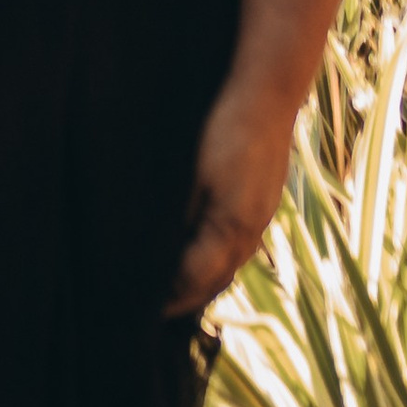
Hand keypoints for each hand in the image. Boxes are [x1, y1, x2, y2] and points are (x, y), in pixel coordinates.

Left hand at [169, 86, 296, 315]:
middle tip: (151, 312)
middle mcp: (251, 230)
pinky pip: (238, 245)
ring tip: (172, 293)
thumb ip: (176, 214)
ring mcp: (261, 217)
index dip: (166, 297)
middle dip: (184, 299)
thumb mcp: (189, 171)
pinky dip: (216, 260)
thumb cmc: (223, 128)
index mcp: (231, 227)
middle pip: (215, 281)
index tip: (139, 307)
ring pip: (229, 265)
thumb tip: (153, 250)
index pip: (194, 279)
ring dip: (202, 282)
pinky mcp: (262, 203)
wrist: (267, 94)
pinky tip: (200, 255)